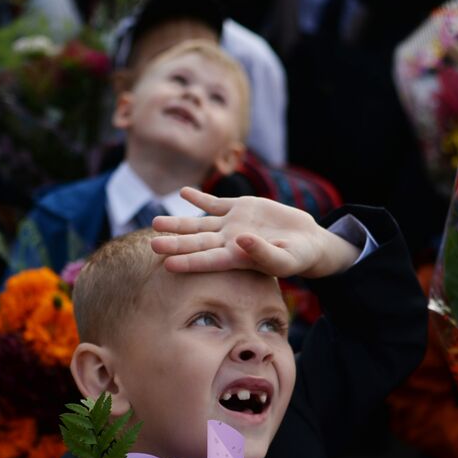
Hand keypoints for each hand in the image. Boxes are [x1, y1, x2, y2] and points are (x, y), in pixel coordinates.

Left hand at [150, 187, 358, 278]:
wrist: (306, 241)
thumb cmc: (298, 257)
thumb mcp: (286, 258)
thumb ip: (264, 253)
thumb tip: (242, 240)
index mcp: (237, 259)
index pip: (208, 261)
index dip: (188, 262)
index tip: (168, 264)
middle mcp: (228, 242)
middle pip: (196, 242)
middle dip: (174, 243)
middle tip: (151, 244)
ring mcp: (231, 224)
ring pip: (199, 223)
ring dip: (178, 222)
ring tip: (156, 221)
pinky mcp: (240, 207)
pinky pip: (215, 202)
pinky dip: (199, 198)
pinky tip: (183, 193)